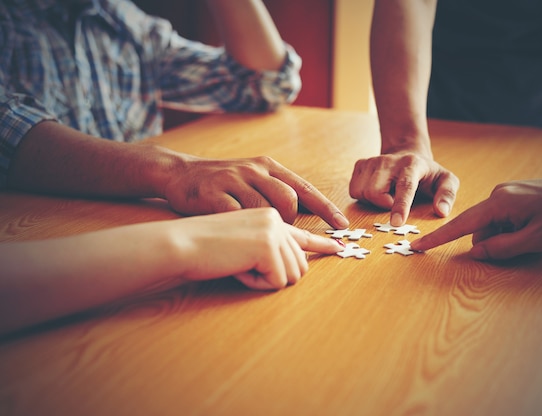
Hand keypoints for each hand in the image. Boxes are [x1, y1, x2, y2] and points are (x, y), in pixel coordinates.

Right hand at [163, 155, 348, 228]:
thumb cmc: (220, 185)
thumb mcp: (251, 179)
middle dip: (289, 223)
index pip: (303, 187)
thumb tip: (303, 216)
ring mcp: (233, 180)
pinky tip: (235, 240)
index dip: (324, 208)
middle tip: (277, 237)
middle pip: (288, 200)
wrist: (178, 174)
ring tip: (254, 241)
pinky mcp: (213, 195)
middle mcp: (253, 169)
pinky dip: (241, 234)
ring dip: (265, 233)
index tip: (342, 226)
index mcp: (267, 166)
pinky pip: (237, 219)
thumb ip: (274, 192)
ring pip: (265, 211)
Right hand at [173, 208, 343, 289]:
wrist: (178, 239)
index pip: (305, 214)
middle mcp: (275, 209)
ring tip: (238, 263)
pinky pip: (275, 279)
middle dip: (275, 274)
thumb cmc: (205, 238)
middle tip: (244, 264)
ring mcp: (271, 224)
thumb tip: (298, 259)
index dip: (324, 236)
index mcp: (269, 200)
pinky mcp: (263, 242)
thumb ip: (270, 234)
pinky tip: (234, 269)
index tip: (341, 246)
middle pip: (301, 261)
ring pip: (292, 273)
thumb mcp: (242, 226)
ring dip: (264, 279)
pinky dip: (253, 283)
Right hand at [349, 150, 458, 225]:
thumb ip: (447, 195)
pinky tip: (376, 190)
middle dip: (383, 204)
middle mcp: (389, 160)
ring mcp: (372, 161)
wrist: (407, 154)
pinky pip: (354, 190)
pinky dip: (363, 196)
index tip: (396, 223)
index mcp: (412, 164)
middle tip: (394, 201)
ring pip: (362, 192)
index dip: (400, 205)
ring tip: (387, 194)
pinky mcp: (360, 164)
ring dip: (373, 201)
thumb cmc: (427, 174)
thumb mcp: (446, 180)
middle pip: (375, 192)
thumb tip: (441, 211)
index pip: (404, 186)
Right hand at [410, 175, 541, 259]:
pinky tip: (533, 227)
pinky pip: (502, 217)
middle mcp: (498, 194)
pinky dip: (511, 229)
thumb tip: (476, 252)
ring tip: (534, 235)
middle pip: (480, 227)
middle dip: (492, 243)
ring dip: (505, 237)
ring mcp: (507, 193)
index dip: (438, 238)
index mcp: (499, 203)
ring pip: (492, 224)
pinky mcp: (515, 195)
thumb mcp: (534, 240)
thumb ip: (501, 248)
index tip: (417, 246)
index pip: (461, 224)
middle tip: (524, 246)